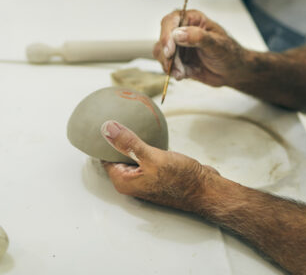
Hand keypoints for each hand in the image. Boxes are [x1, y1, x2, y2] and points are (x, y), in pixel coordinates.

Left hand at [101, 120, 219, 211]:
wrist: (205, 190)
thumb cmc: (180, 179)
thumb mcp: (152, 157)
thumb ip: (128, 143)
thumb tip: (107, 128)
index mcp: (124, 181)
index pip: (103, 157)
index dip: (101, 140)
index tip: (99, 122)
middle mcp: (132, 181)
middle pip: (116, 156)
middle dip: (115, 139)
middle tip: (113, 116)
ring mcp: (145, 178)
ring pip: (132, 155)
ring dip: (131, 141)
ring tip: (129, 120)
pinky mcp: (157, 173)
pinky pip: (145, 156)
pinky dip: (144, 145)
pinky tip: (148, 133)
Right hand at [152, 9, 247, 86]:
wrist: (233, 71)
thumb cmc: (229, 53)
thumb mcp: (217, 45)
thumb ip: (198, 37)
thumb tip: (177, 34)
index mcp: (192, 19)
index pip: (171, 21)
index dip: (166, 35)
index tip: (170, 51)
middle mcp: (182, 30)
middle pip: (163, 39)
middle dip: (168, 56)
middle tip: (179, 69)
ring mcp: (178, 45)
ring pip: (161, 53)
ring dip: (170, 66)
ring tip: (184, 73)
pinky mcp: (176, 59)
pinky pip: (166, 65)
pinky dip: (174, 72)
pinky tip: (188, 73)